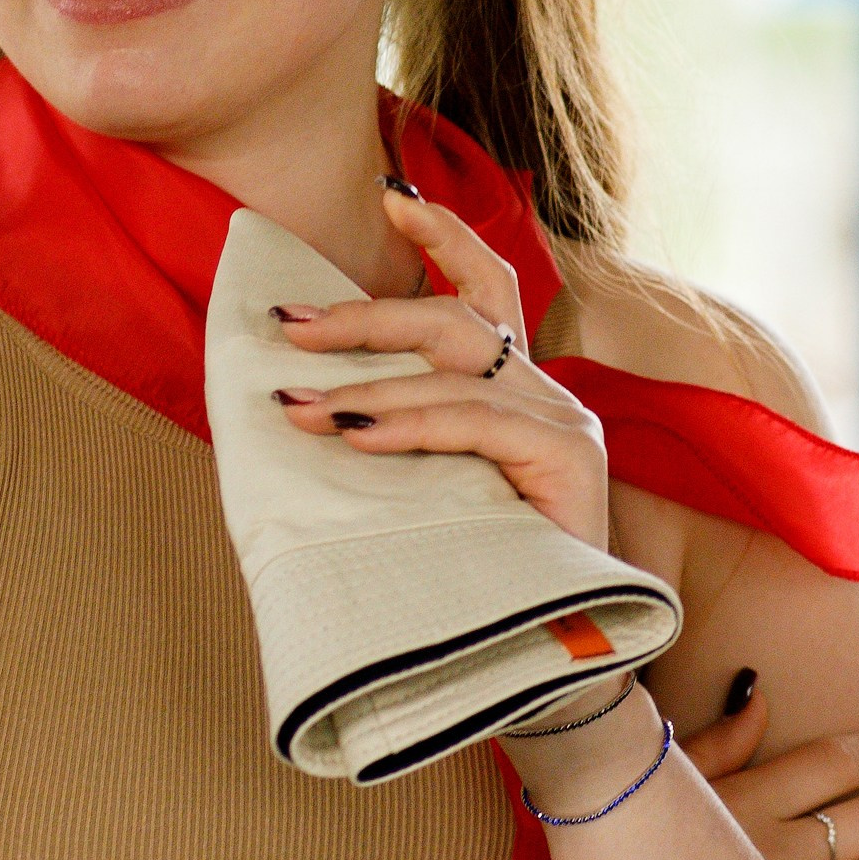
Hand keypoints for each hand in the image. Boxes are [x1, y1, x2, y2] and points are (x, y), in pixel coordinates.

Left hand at [272, 183, 609, 548]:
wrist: (542, 661)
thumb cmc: (472, 580)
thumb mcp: (420, 493)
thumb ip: (388, 441)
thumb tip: (296, 407)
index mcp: (512, 393)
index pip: (486, 290)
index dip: (444, 238)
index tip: (389, 197)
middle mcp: (543, 395)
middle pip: (455, 320)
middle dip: (366, 316)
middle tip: (290, 327)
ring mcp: (563, 423)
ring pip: (456, 370)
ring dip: (367, 385)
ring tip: (300, 407)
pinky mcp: (568, 459)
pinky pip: (473, 422)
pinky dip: (408, 425)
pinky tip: (358, 436)